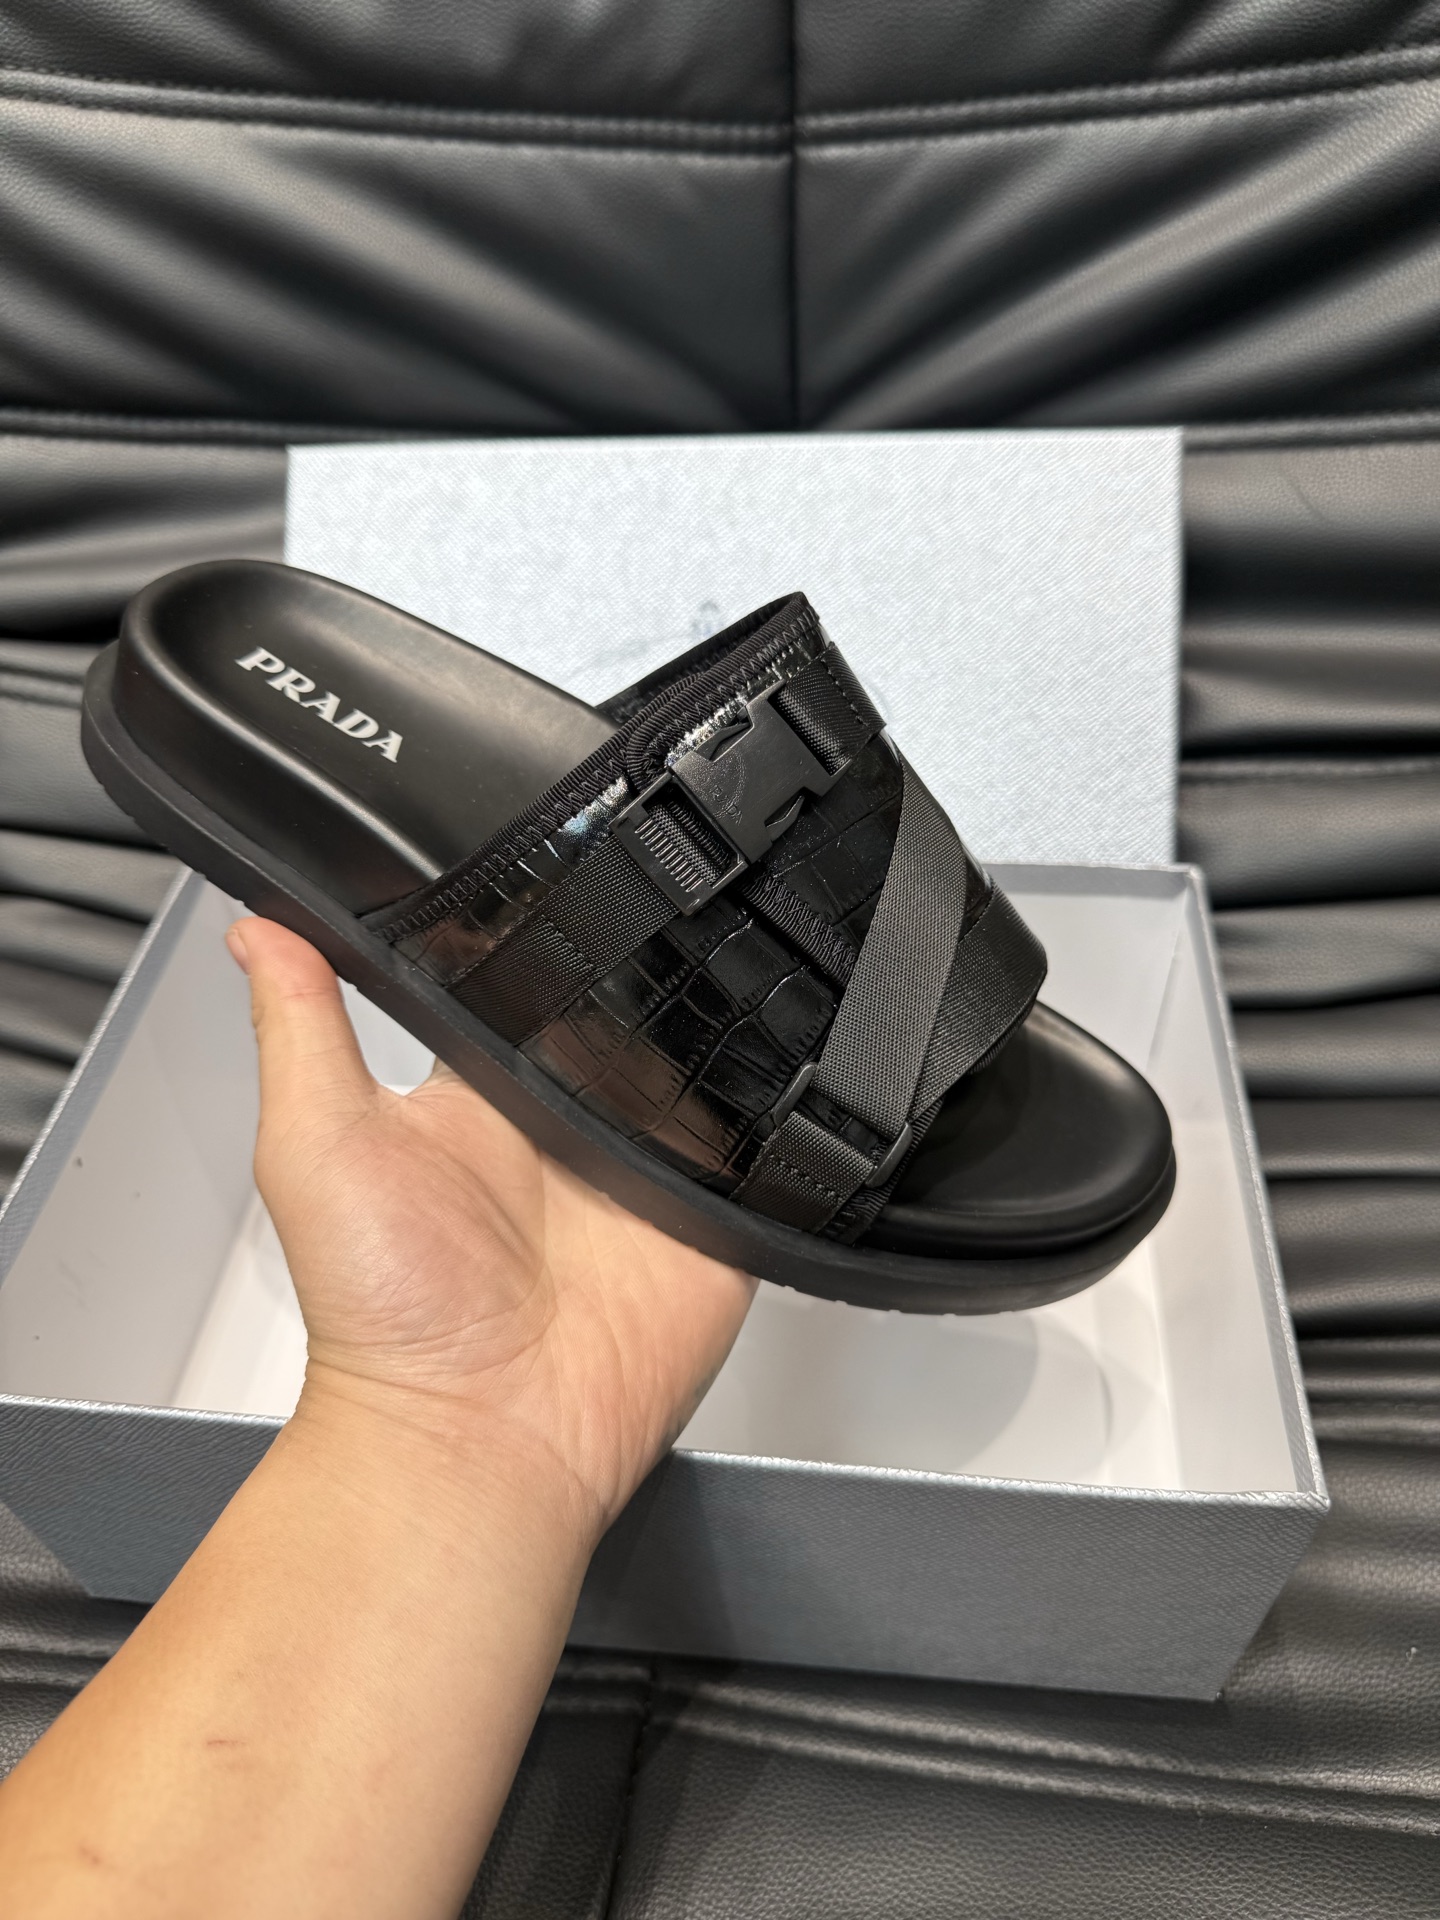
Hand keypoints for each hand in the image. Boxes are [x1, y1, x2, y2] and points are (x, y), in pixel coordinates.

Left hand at [227, 916, 755, 1544]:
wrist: (479, 1439)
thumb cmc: (384, 1315)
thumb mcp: (316, 1145)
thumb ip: (299, 1027)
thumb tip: (258, 928)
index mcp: (484, 1089)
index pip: (529, 972)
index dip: (546, 919)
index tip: (560, 862)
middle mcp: (569, 1119)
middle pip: (632, 1004)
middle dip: (651, 960)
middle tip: (657, 916)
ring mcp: (645, 1167)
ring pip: (707, 1060)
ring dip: (717, 1029)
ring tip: (721, 990)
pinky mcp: (714, 1215)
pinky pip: (764, 1146)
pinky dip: (775, 1114)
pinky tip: (770, 1079)